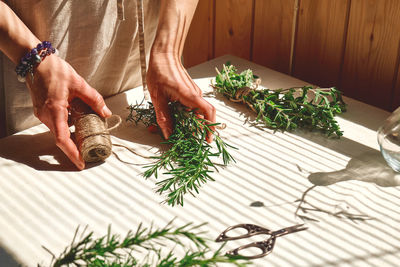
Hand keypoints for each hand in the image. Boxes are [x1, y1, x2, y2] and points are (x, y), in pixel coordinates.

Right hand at [26, 54, 111, 169]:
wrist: (36, 61)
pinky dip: (68, 124)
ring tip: (88, 132)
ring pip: (60, 129)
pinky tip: (78, 118)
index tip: (81, 163)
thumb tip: (106, 113)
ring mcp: (42, 113)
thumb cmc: (55, 70)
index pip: (62, 139)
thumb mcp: (80, 84)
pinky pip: (57, 122)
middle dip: (76, 145)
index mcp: (55, 110)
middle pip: (62, 137)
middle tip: (91, 149)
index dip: (72, 153)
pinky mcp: (42, 110)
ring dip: (73, 133)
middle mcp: (46, 115)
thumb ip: (94, 100)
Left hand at [146, 52, 215, 141]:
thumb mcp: (158, 97)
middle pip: (201, 117)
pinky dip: (184, 116)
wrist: (164, 55)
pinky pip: (190, 108)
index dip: (210, 127)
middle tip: (183, 139)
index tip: (207, 140)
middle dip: (193, 130)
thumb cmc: (160, 71)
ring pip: (195, 114)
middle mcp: (195, 95)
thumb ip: (164, 117)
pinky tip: (173, 118)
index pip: (208, 112)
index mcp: (190, 95)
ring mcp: (194, 94)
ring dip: (186, 124)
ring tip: (174, 129)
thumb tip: (168, 134)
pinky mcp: (190, 93)